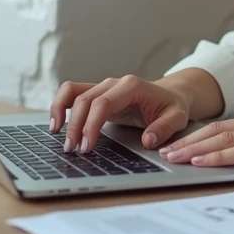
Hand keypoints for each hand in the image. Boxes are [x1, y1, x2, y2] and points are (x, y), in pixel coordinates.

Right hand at [49, 75, 190, 153]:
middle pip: (85, 99)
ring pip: (73, 92)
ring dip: (62, 113)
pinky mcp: (97, 93)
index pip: (103, 103)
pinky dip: (61, 105)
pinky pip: (73, 93)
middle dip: (76, 126)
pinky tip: (57, 124)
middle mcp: (114, 82)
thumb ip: (164, 128)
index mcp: (132, 86)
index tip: (87, 147)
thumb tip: (147, 141)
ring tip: (58, 136)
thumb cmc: (172, 107)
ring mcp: (104, 86)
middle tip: (73, 151)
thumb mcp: (177, 118)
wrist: (171, 95)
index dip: (91, 124)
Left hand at [158, 109, 233, 178]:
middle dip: (188, 139)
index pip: (226, 125)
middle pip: (218, 128)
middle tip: (165, 150)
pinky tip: (202, 160)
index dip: (199, 134)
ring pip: (225, 136)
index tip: (178, 143)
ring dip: (196, 147)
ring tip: (175, 156)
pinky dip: (218, 154)